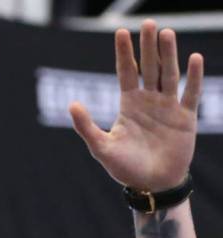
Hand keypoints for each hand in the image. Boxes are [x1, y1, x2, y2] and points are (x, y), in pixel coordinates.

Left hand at [69, 20, 202, 191]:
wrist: (151, 185)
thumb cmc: (125, 168)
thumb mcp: (102, 148)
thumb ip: (86, 127)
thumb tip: (72, 104)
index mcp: (129, 106)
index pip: (127, 73)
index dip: (124, 54)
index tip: (120, 32)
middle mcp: (149, 102)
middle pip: (150, 68)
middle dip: (148, 46)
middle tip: (148, 23)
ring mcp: (168, 107)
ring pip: (169, 75)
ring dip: (168, 55)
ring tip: (166, 33)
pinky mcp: (185, 117)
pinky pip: (191, 93)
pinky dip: (193, 77)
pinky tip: (194, 59)